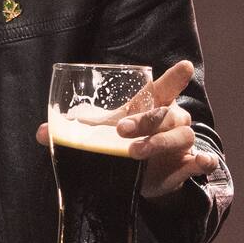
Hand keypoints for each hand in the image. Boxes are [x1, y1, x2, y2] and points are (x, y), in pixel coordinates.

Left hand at [35, 60, 218, 199]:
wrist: (139, 176)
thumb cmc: (120, 142)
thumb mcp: (98, 135)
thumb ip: (71, 133)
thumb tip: (41, 134)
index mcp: (149, 106)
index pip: (162, 88)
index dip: (174, 78)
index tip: (184, 66)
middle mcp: (169, 120)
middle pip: (165, 113)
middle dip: (145, 121)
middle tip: (121, 131)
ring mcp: (179, 143)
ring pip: (180, 135)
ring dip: (159, 142)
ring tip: (136, 152)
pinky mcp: (185, 166)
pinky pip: (200, 161)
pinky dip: (202, 161)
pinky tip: (199, 161)